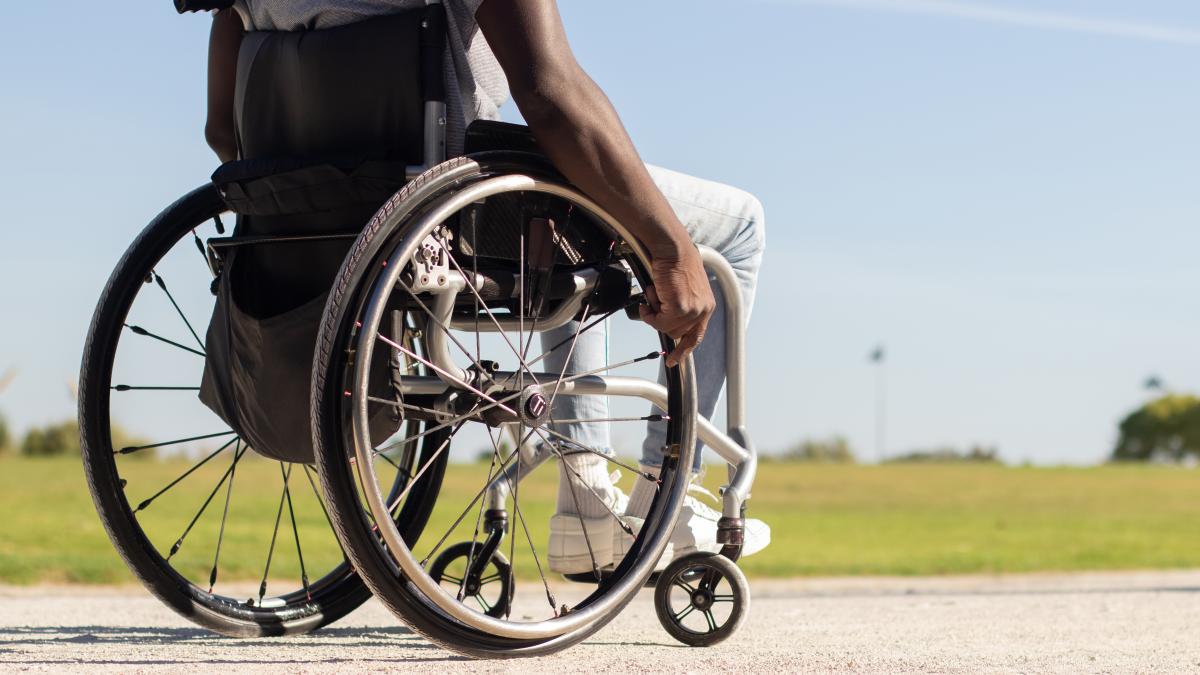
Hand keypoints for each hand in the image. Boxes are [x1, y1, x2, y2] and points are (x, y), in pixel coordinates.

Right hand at [639, 247, 715, 367]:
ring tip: (654, 293)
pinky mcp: (681, 308)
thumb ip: (680, 306)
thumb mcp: (683, 288)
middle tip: (654, 302)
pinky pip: (659, 322)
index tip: (674, 360)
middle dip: (661, 321)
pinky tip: (651, 294)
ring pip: (666, 329)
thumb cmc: (675, 262)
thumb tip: (665, 318)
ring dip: (655, 314)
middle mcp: (703, 310)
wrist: (673, 248)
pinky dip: (650, 312)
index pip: (696, 335)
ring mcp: (693, 310)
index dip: (684, 349)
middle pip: (677, 334)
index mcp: (706, 305)